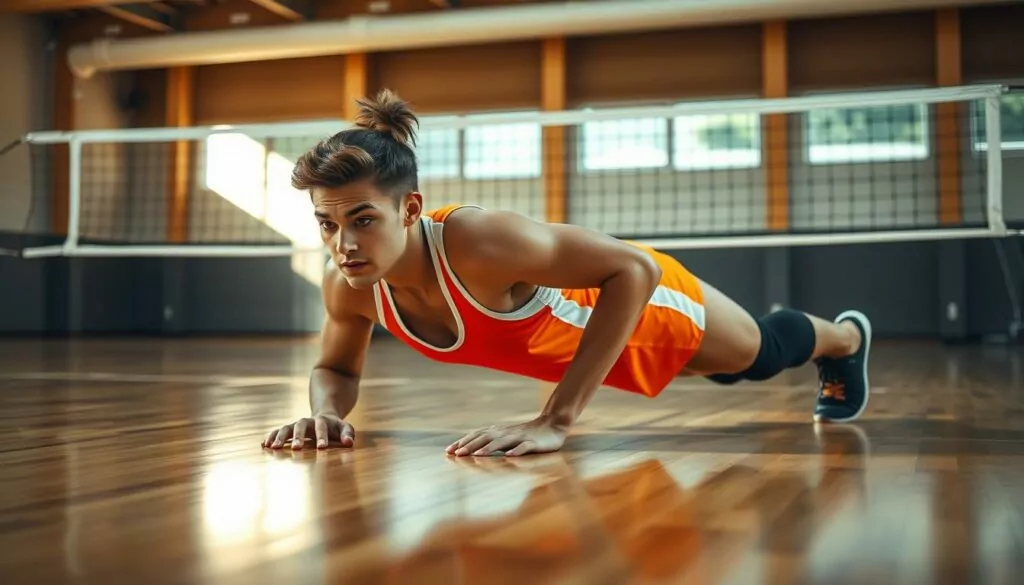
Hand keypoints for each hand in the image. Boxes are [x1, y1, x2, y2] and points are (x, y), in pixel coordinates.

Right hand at [262, 412, 354, 449]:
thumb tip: (349, 443)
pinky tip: (264, 445)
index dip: (322, 436)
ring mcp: (296, 425)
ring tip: (274, 448)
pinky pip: (277, 431)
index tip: (322, 447)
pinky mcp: (289, 429)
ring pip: (286, 428)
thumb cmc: (336, 427)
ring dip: (280, 437)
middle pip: (301, 425)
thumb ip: (348, 434)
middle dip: (298, 436)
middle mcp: (307, 421)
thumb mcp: (345, 428)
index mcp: (322, 421)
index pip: (322, 427)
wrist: (323, 417)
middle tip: (297, 448)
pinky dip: (271, 437)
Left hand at [446, 417, 567, 456]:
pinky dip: (516, 451)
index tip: (448, 451)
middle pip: (486, 437)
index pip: (477, 435)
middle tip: (457, 454)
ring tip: (477, 455)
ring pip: (502, 442)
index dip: (463, 442)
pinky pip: (524, 447)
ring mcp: (520, 437)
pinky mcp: (533, 443)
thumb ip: (492, 443)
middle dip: (471, 445)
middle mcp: (506, 433)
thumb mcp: (507, 438)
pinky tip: (509, 456)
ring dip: (489, 448)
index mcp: (498, 432)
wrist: (553, 425)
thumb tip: (472, 451)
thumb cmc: (527, 435)